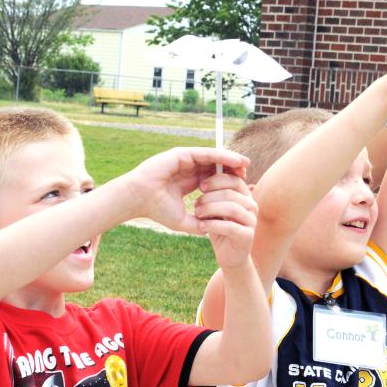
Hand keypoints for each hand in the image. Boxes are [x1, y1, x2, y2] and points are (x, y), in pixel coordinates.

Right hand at [124, 147, 249, 233]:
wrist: (138, 199)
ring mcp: (185, 159)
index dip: (227, 181)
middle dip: (232, 168)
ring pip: (213, 157)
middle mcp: (188, 168)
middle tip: (248, 173)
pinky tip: (235, 160)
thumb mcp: (181, 220)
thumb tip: (211, 232)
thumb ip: (196, 224)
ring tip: (246, 164)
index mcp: (188, 181)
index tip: (241, 186)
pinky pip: (207, 153)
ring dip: (230, 160)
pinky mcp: (182, 154)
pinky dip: (222, 156)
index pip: (213, 178)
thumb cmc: (155, 209)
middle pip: (215, 165)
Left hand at [195, 172, 258, 269]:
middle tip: (196, 203)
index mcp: (245, 195)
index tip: (201, 185)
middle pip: (231, 193)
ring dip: (210, 209)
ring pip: (231, 208)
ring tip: (197, 214)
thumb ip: (213, 194)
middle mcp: (252, 205)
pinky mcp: (247, 236)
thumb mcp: (215, 209)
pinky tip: (201, 226)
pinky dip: (213, 225)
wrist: (230, 255)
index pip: (234, 179)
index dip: (217, 180)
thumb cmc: (220, 228)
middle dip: (210, 196)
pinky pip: (230, 227)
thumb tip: (202, 176)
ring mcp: (251, 221)